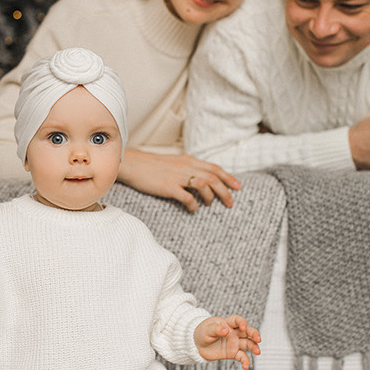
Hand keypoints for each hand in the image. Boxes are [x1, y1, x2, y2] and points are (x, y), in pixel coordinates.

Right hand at [117, 149, 240, 210]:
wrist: (131, 164)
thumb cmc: (151, 165)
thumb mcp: (173, 162)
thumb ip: (187, 168)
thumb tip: (200, 177)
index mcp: (188, 160)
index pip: (214, 168)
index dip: (228, 177)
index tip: (238, 187)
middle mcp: (185, 166)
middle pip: (212, 177)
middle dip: (225, 191)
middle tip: (230, 203)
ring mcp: (177, 176)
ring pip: (203, 185)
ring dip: (210, 197)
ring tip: (210, 205)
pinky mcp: (167, 186)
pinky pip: (186, 197)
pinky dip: (193, 204)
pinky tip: (192, 209)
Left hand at [194, 314, 260, 369]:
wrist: (198, 345)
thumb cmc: (203, 332)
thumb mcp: (207, 329)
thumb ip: (216, 329)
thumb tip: (226, 330)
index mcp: (228, 323)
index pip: (238, 320)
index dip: (242, 322)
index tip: (243, 327)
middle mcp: (234, 332)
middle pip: (248, 331)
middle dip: (254, 334)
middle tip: (258, 339)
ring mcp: (235, 343)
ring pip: (248, 344)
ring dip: (254, 347)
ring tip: (257, 352)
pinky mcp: (233, 353)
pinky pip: (242, 357)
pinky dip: (245, 361)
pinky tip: (246, 366)